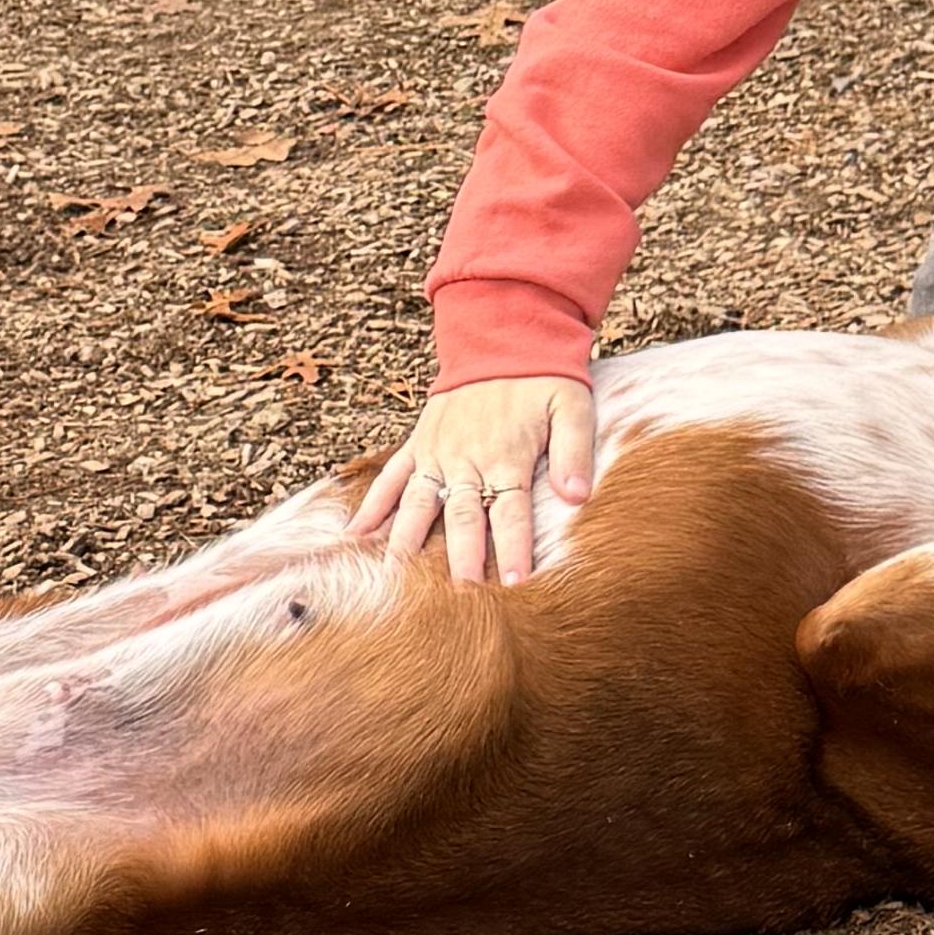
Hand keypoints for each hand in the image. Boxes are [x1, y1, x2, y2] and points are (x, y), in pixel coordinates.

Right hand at [353, 376, 594, 589]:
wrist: (504, 336)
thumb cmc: (544, 377)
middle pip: (461, 518)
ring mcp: (437, 453)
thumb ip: (574, 452)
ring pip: (417, 505)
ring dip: (406, 543)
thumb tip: (578, 497)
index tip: (513, 585)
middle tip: (455, 599)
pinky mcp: (419, 444)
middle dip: (458, 560)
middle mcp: (466, 459)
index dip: (512, 549)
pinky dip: (372, 507)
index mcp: (506, 455)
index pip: (510, 512)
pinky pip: (391, 478)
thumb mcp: (571, 406)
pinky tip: (355, 538)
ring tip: (394, 581)